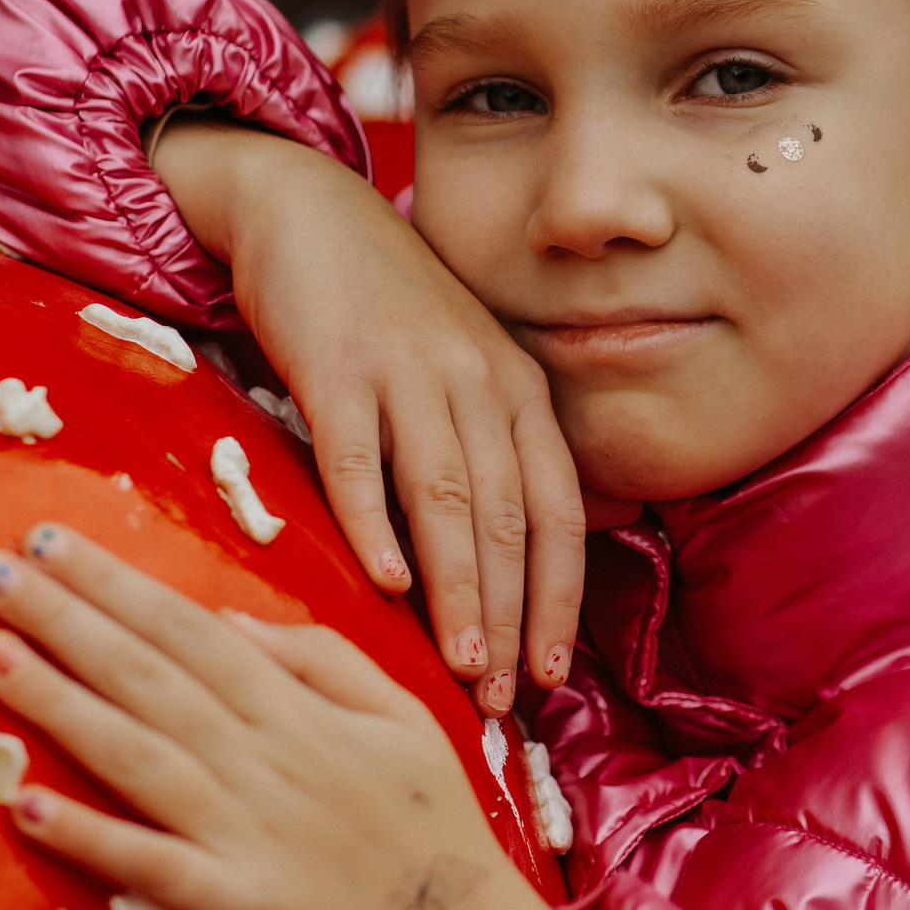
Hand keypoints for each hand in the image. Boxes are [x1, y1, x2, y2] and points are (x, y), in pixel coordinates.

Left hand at [0, 525, 582, 909]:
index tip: (50, 543)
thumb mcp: (405, 720)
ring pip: (139, 755)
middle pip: (151, 677)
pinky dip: (89, 836)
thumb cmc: (440, 835)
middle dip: (66, 618)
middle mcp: (269, 761)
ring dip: (58, 704)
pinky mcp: (237, 909)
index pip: (194, 630)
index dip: (120, 584)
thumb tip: (228, 619)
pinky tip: (26, 807)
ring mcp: (248, 834)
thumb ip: (323, 660)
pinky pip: (152, 866)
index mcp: (305, 712)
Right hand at [156, 122, 586, 714]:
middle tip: (506, 699)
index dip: (560, 597)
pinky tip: (383, 583)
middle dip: (511, 615)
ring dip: (458, 588)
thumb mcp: (476, 368)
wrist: (306, 210)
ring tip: (462, 665)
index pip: (556, 511)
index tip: (553, 675)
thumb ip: (523, 447)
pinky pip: (356, 454)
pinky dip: (372, 520)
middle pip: (507, 516)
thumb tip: (603, 522)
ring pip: (445, 496)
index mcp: (518, 389)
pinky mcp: (335, 365)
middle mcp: (477, 381)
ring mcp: (408, 372)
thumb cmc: (390, 309)